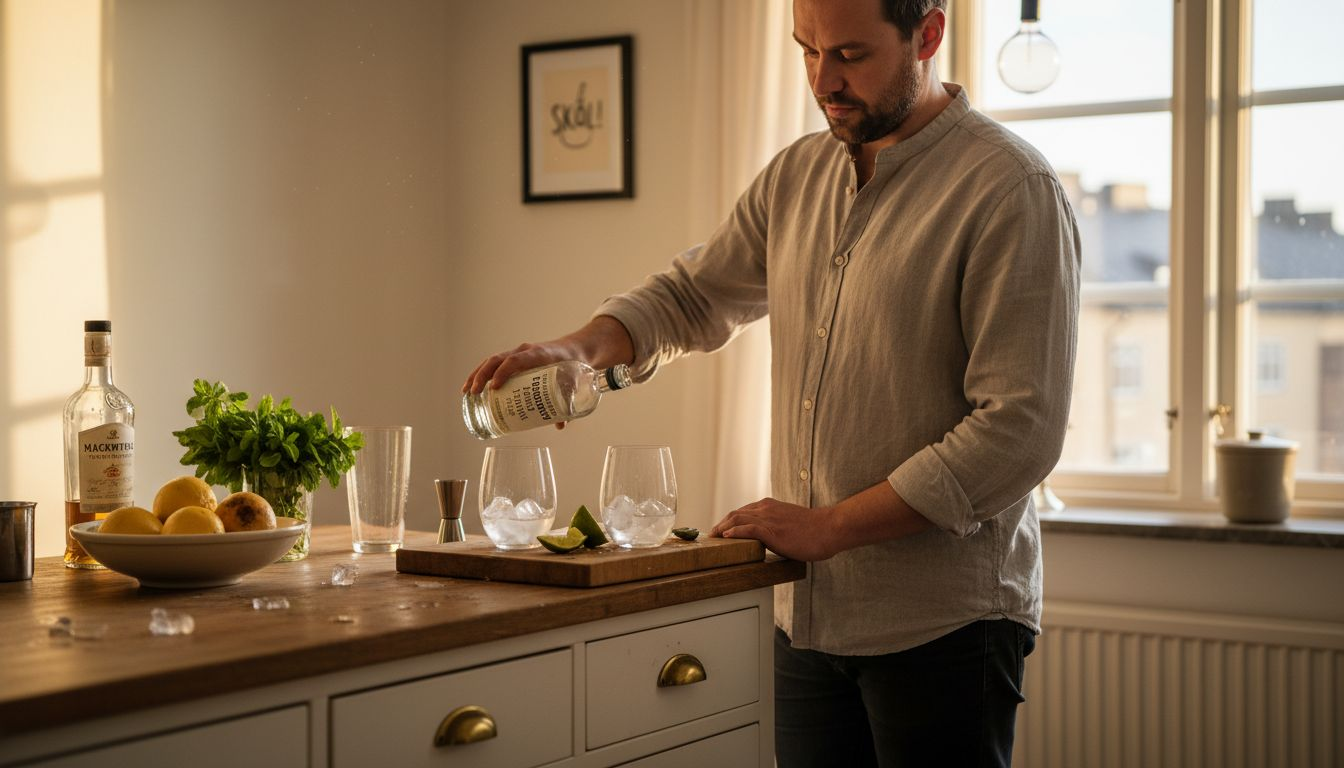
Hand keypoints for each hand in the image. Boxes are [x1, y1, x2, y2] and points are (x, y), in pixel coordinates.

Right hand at [461, 316, 635, 395]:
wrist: (577, 349)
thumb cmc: (574, 365)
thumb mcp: (573, 382)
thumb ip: (567, 403)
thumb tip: (560, 425)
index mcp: (539, 354)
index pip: (516, 360)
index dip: (503, 373)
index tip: (494, 388)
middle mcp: (525, 351)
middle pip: (498, 359)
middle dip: (483, 375)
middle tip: (474, 393)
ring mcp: (519, 353)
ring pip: (492, 361)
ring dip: (477, 374)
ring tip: (467, 392)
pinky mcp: (516, 358)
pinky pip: (495, 364)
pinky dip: (483, 373)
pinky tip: (473, 387)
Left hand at [710, 497, 840, 561]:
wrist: (830, 528)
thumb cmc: (815, 530)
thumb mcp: (791, 523)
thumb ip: (777, 527)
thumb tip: (771, 540)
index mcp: (770, 506)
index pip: (742, 512)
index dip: (728, 521)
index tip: (720, 530)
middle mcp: (766, 509)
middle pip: (735, 514)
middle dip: (721, 524)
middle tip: (711, 536)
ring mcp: (769, 518)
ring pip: (738, 519)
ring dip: (722, 528)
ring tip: (713, 537)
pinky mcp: (773, 530)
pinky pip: (749, 529)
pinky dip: (735, 532)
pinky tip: (726, 537)